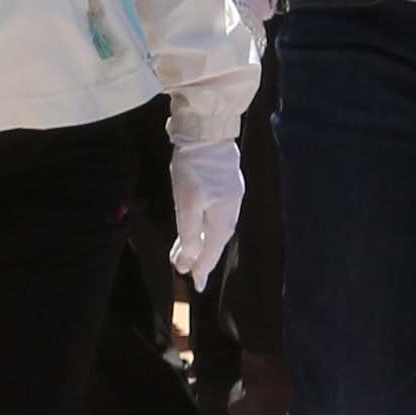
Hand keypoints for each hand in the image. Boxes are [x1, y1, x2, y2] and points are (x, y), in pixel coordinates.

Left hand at [167, 138, 243, 285]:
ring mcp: (230, 195)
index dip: (203, 267)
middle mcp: (231, 209)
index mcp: (224, 216)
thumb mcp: (187, 204)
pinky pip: (213, 214)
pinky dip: (202, 225)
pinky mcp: (224, 183)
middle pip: (214, 240)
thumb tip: (188, 262)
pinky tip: (195, 225)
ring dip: (199, 241)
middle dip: (199, 256)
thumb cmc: (194, 168)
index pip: (212, 250)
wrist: (206, 130)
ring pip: (214, 226)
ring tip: (184, 251)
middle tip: (186, 270)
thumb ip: (188, 235)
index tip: (195, 284)